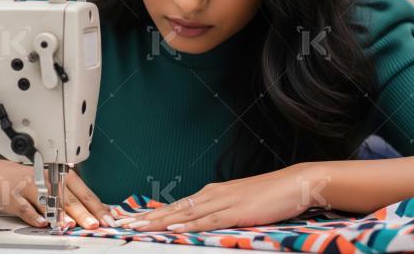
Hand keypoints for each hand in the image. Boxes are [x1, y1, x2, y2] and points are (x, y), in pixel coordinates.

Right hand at [0, 159, 116, 228]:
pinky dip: (34, 216)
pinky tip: (43, 222)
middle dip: (83, 213)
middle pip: (69, 199)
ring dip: (60, 215)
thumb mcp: (54, 183)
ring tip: (71, 224)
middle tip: (93, 224)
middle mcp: (48, 180)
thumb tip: (96, 212)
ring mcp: (30, 188)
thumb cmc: (32, 180)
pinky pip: (25, 208)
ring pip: (48, 202)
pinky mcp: (14, 197)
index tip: (107, 219)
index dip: (97, 207)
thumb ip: (73, 197)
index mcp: (62, 176)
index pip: (84, 193)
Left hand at [120, 162, 326, 231]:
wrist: (293, 184)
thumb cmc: (268, 196)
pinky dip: (189, 226)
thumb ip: (219, 213)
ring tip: (137, 228)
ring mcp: (222, 202)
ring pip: (184, 214)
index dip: (151, 214)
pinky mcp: (235, 211)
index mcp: (210, 194)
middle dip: (145, 219)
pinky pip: (208, 220)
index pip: (175, 207)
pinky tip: (175, 230)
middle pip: (172, 209)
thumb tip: (201, 223)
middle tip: (121, 224)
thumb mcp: (238, 204)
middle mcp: (211, 195)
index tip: (130, 220)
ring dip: (159, 222)